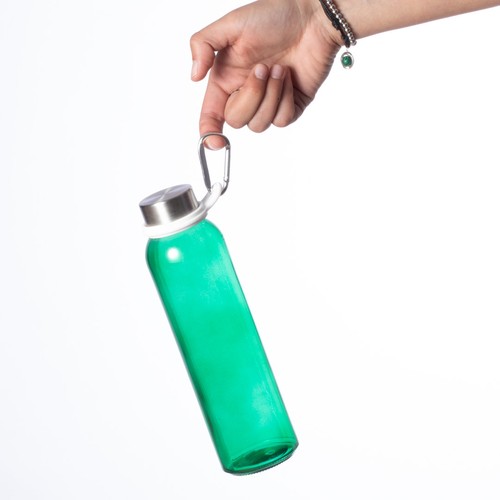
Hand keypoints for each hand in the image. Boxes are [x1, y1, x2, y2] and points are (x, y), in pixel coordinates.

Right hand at [190, 0, 340, 140]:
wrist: (312, 17)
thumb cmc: (273, 15)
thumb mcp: (230, 24)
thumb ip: (203, 44)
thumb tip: (194, 76)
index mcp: (226, 79)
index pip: (211, 115)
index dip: (209, 132)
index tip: (214, 142)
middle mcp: (245, 94)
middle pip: (237, 121)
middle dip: (251, 96)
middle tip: (262, 68)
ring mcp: (268, 102)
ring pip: (260, 124)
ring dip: (271, 95)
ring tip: (280, 68)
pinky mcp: (290, 106)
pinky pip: (282, 121)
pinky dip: (286, 100)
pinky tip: (290, 78)